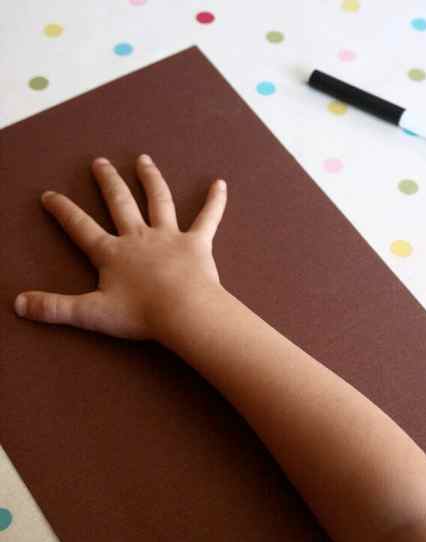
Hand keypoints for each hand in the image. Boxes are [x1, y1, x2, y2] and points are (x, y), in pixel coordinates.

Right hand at [14, 155, 226, 342]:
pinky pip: (207, 218)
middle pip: (120, 203)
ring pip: (158, 201)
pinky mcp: (197, 243)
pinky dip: (215, 202)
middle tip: (100, 162)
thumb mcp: (90, 314)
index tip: (50, 194)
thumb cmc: (140, 314)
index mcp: (112, 253)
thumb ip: (55, 308)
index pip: (81, 228)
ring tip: (143, 160)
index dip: (63, 211)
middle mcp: (138, 237)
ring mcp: (168, 237)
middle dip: (107, 182)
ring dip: (150, 179)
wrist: (183, 312)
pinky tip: (221, 184)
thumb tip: (18, 305)